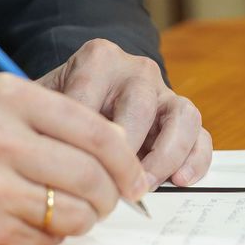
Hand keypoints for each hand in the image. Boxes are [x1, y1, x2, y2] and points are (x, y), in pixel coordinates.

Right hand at [0, 74, 147, 244]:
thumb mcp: (9, 106)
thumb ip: (65, 117)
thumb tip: (125, 148)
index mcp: (8, 97)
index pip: (95, 130)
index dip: (126, 158)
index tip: (134, 173)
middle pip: (90, 175)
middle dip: (112, 192)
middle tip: (113, 195)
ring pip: (75, 212)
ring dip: (89, 216)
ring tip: (80, 208)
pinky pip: (51, 238)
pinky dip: (58, 233)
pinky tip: (43, 219)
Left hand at [38, 38, 212, 188]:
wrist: (91, 89)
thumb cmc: (64, 102)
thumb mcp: (44, 101)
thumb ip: (45, 120)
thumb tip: (45, 158)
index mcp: (99, 58)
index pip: (90, 96)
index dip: (80, 137)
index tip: (73, 168)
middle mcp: (137, 70)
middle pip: (139, 107)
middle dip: (126, 151)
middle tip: (112, 186)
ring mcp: (164, 92)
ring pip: (181, 116)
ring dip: (165, 156)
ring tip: (146, 185)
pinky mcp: (182, 116)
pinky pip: (200, 135)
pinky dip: (195, 159)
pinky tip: (180, 180)